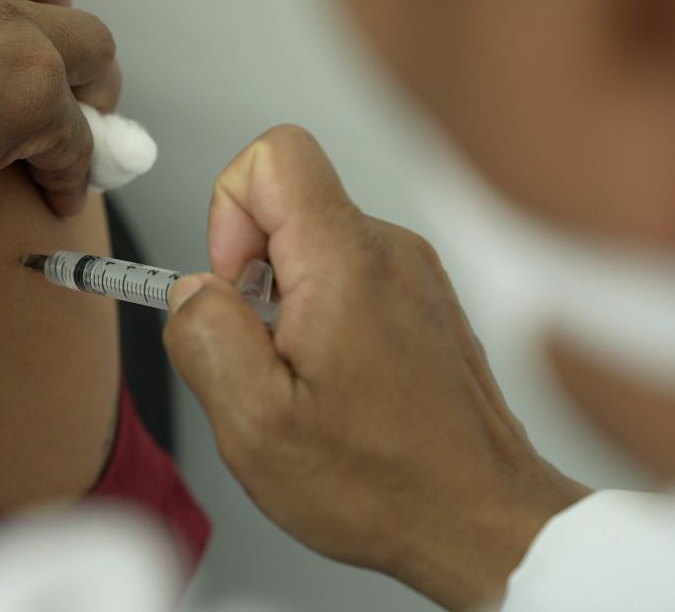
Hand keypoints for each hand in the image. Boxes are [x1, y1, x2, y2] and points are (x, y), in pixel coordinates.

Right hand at [162, 126, 590, 609]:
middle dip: (249, 276)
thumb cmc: (386, 484)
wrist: (483, 520)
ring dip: (282, 307)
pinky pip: (343, 279)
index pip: (274, 154)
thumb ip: (205, 338)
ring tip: (303, 383)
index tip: (234, 290)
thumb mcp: (256, 426)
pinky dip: (317, 322)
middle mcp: (388, 251)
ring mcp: (411, 275)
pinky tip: (334, 388)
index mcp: (346, 263)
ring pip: (309, 248)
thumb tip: (191, 292)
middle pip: (286, 204)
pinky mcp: (419, 302)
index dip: (228, 211)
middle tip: (266, 357)